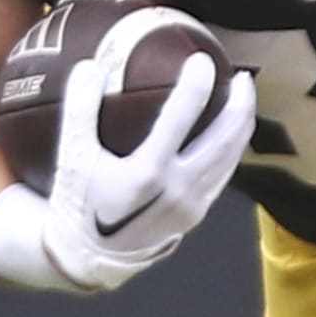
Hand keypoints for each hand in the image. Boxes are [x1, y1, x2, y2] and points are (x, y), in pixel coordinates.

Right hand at [41, 51, 255, 290]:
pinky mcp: (195, 216)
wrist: (87, 257)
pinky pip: (222, 176)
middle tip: (243, 76)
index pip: (182, 117)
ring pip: (230, 158)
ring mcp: (191, 205)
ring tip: (244, 99)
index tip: (203, 59)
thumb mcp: (71, 156)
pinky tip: (229, 135)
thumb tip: (89, 65)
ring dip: (242, 126)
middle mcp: (177, 189)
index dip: (196, 84)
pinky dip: (231, 150)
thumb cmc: (77, 202)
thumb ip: (79, 109)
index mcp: (148, 171)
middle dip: (240, 103)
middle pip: (224, 137)